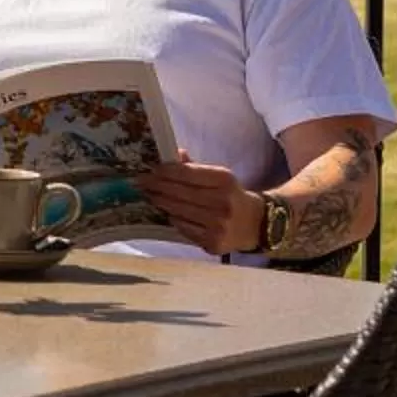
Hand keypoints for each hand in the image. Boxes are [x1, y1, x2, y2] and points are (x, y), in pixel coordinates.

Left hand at [136, 152, 258, 256]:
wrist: (257, 224)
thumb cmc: (231, 196)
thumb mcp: (219, 177)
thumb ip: (195, 167)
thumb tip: (174, 153)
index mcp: (224, 180)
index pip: (188, 173)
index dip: (166, 171)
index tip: (150, 169)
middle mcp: (222, 202)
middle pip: (180, 193)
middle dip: (156, 186)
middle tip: (139, 182)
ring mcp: (218, 225)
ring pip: (178, 211)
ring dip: (161, 202)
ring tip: (149, 195)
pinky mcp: (213, 242)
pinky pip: (184, 229)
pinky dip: (174, 219)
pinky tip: (168, 213)